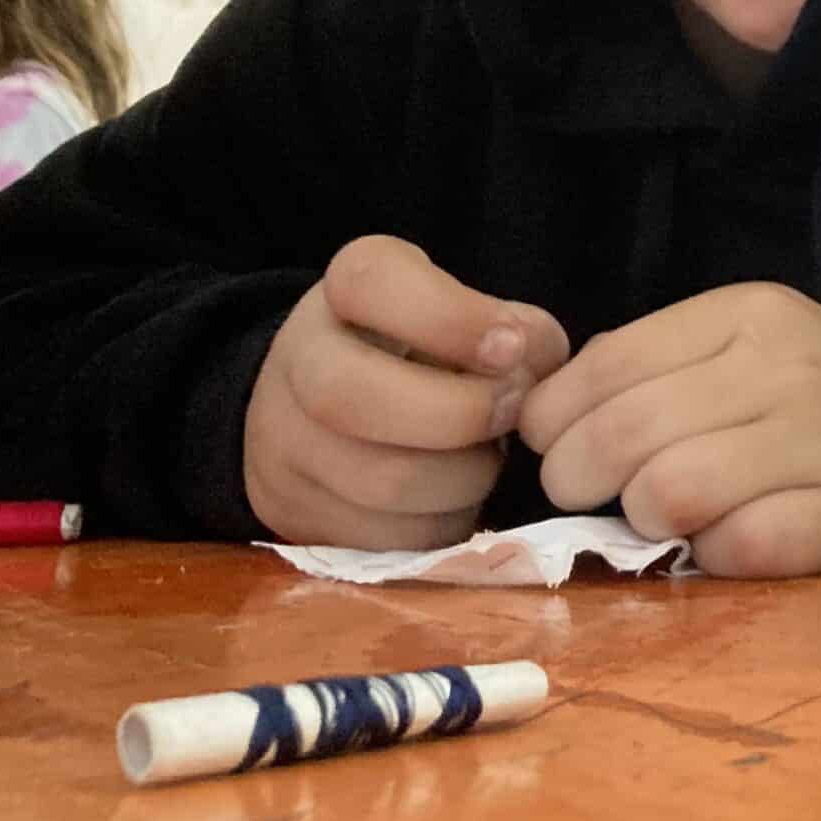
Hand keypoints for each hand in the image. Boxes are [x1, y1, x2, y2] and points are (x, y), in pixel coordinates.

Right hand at [244, 236, 569, 548]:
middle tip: (510, 412)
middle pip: (353, 395)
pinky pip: (387, 537)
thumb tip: (536, 364)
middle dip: (459, 414)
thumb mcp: (466, 315)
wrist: (334, 408)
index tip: (510, 346)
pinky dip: (443, 522)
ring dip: (463, 477)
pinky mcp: (297, 515)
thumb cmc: (425, 350)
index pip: (372, 282)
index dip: (450, 319)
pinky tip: (457, 494)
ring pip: (383, 480)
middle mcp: (299, 359)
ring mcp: (284, 443)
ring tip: (486, 456)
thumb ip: (515, 330)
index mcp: (347, 289)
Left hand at [517, 282, 820, 579]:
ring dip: (647, 523)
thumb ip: (651, 367)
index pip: (603, 367)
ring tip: (668, 521)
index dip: (553, 424)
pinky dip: (713, 560)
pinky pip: (737, 548)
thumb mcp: (745, 351)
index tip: (559, 449)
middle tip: (598, 499)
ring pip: (669, 492)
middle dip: (581, 483)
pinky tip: (727, 547)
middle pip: (623, 435)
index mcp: (749, 312)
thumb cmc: (818, 404)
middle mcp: (787, 365)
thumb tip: (538, 412)